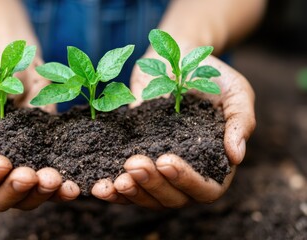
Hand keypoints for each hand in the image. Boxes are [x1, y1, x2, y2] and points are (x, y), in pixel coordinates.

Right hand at [0, 60, 79, 210]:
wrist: (10, 61)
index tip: (1, 162)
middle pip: (1, 201)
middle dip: (15, 190)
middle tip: (29, 174)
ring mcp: (22, 167)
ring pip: (29, 198)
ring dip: (41, 194)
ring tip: (53, 179)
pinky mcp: (46, 159)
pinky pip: (54, 184)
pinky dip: (62, 190)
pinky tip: (71, 185)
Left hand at [92, 51, 254, 208]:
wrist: (174, 59)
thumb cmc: (210, 76)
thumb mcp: (236, 93)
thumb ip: (240, 123)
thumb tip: (237, 156)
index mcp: (213, 163)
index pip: (205, 189)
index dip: (186, 181)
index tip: (165, 160)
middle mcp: (185, 173)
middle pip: (172, 199)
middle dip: (152, 185)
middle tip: (134, 164)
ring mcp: (158, 169)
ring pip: (146, 197)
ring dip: (130, 193)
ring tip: (115, 181)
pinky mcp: (134, 159)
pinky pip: (124, 184)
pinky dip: (111, 190)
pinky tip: (98, 186)